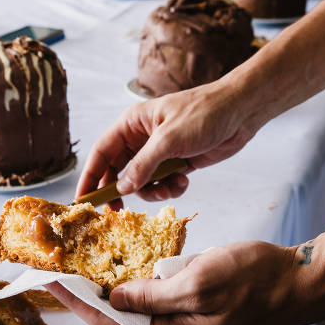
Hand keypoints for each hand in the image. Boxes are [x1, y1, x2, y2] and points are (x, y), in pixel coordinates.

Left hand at [46, 241, 304, 324]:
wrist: (302, 283)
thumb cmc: (256, 279)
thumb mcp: (200, 282)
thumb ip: (153, 294)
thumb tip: (115, 297)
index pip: (109, 321)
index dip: (76, 300)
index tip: (48, 281)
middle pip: (116, 319)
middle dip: (86, 296)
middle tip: (59, 272)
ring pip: (135, 310)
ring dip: (109, 290)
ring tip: (82, 269)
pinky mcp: (196, 313)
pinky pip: (155, 301)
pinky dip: (135, 285)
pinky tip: (124, 268)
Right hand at [77, 81, 259, 209]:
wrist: (242, 112)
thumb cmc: (203, 114)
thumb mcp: (168, 140)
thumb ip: (143, 166)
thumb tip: (122, 188)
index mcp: (132, 125)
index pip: (101, 153)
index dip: (90, 177)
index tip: (83, 200)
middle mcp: (141, 139)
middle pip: (118, 171)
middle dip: (120, 191)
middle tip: (118, 212)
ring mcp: (159, 152)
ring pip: (142, 182)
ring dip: (153, 191)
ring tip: (169, 188)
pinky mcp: (177, 163)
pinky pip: (163, 183)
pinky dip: (171, 188)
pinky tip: (184, 180)